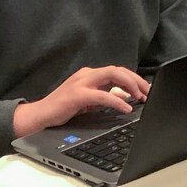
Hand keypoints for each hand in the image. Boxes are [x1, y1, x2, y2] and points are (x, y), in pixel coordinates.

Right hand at [12, 66, 150, 138]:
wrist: (39, 115)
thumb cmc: (63, 108)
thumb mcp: (90, 101)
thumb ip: (106, 96)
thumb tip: (126, 96)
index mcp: (90, 75)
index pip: (118, 71)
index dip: (134, 79)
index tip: (147, 89)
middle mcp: (87, 75)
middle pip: (118, 70)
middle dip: (136, 80)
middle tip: (148, 92)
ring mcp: (81, 83)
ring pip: (112, 75)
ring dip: (130, 85)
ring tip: (141, 97)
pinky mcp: (77, 95)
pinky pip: (102, 95)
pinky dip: (117, 100)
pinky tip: (126, 107)